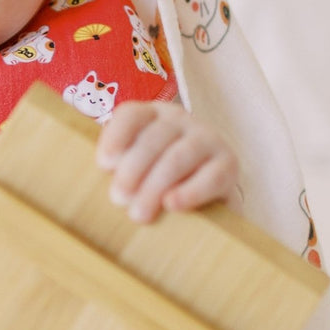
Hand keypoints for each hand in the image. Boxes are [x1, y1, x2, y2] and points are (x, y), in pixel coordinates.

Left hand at [95, 101, 239, 223]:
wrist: (206, 198)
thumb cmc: (157, 182)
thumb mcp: (134, 170)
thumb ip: (118, 167)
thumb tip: (100, 177)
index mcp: (152, 115)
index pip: (132, 115)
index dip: (116, 137)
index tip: (103, 165)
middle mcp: (181, 119)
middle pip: (154, 138)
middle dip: (132, 170)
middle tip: (118, 199)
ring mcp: (208, 138)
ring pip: (179, 157)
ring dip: (155, 186)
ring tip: (138, 214)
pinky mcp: (229, 164)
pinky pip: (211, 176)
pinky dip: (190, 192)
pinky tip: (172, 205)